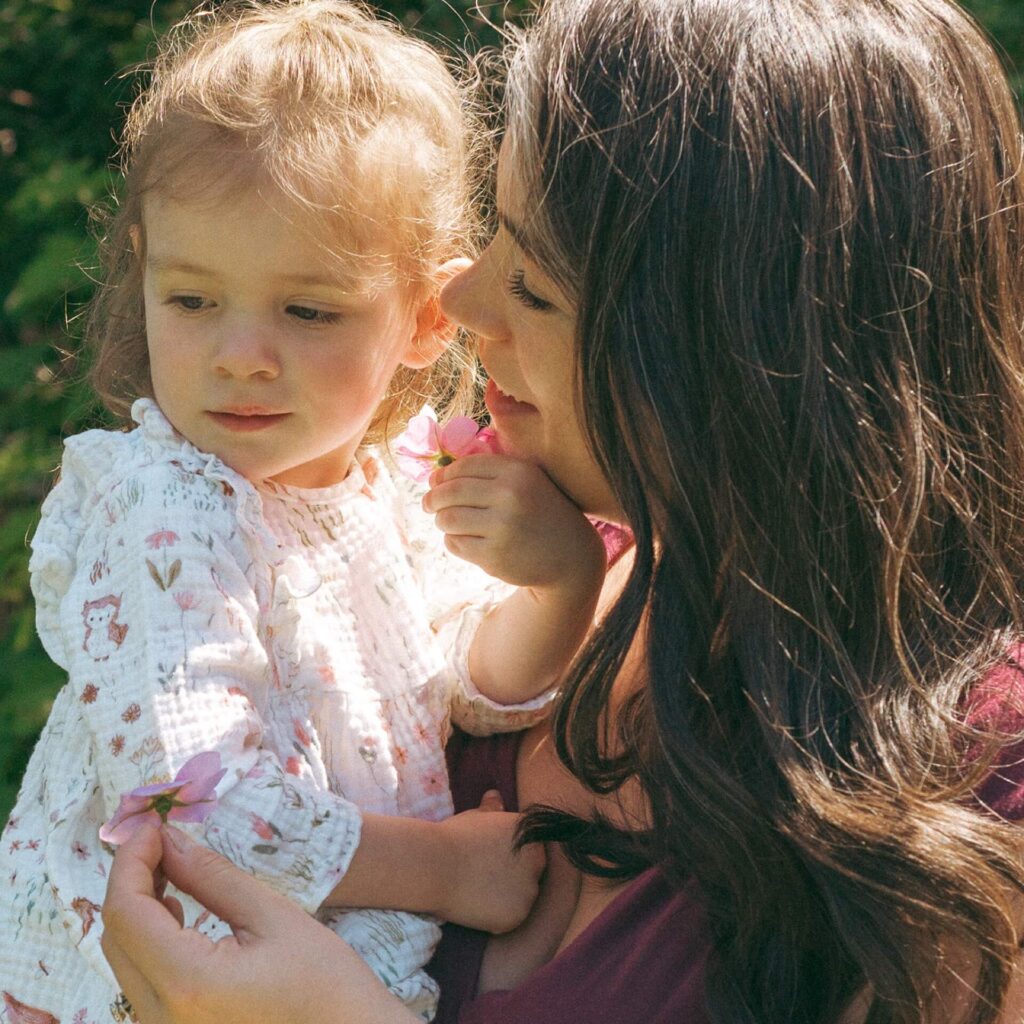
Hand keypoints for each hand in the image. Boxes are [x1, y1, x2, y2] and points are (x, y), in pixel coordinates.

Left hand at [101, 824, 417, 1023]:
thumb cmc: (324, 981)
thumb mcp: (272, 916)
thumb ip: (211, 877)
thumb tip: (170, 840)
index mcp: (186, 983)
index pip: (126, 912)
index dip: (132, 860)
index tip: (154, 825)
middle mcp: (159, 1018)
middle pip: (117, 936)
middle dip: (133, 880)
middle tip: (164, 839)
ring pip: (125, 958)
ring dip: (140, 908)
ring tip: (172, 868)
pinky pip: (142, 981)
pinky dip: (150, 939)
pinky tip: (178, 912)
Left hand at [423, 454, 605, 591]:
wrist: (570, 556)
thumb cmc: (540, 513)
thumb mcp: (527, 483)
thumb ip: (488, 474)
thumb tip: (433, 477)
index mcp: (518, 472)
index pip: (465, 466)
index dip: (444, 474)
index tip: (435, 482)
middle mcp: (510, 496)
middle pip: (451, 492)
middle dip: (433, 498)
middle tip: (428, 504)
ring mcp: (502, 527)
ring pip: (448, 519)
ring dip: (441, 520)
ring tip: (447, 522)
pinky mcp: (493, 556)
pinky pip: (455, 543)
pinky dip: (453, 541)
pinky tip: (465, 540)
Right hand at [436, 790, 545, 932]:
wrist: (434, 865)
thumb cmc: (454, 837)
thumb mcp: (475, 817)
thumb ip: (492, 809)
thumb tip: (496, 795)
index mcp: (530, 834)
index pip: (532, 847)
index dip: (512, 854)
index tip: (493, 859)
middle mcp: (537, 861)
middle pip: (532, 872)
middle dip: (515, 875)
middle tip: (486, 876)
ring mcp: (529, 890)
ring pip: (523, 896)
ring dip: (508, 896)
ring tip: (480, 891)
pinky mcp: (518, 915)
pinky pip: (511, 918)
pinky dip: (498, 916)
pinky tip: (478, 906)